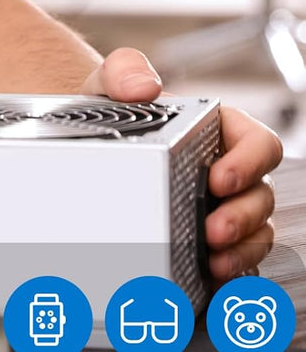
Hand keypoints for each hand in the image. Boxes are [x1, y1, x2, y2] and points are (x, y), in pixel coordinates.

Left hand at [83, 47, 282, 279]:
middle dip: (243, 217)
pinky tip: (212, 280)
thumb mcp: (110, 84)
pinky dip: (229, 271)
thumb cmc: (112, 112)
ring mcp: (222, 205)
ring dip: (241, 250)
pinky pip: (234, 257)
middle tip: (213, 231)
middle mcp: (230, 168)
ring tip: (214, 262)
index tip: (219, 180)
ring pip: (255, 232)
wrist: (90, 144)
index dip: (249, 164)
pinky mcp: (207, 236)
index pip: (260, 144)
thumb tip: (144, 85)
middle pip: (261, 195)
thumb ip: (124, 71)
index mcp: (220, 129)